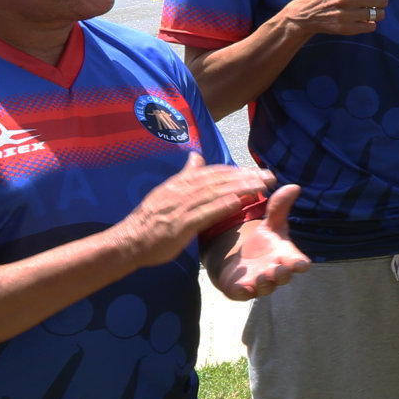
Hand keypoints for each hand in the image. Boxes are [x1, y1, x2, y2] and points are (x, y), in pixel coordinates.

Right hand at [116, 154, 270, 267]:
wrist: (129, 242)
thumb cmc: (151, 220)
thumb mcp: (168, 192)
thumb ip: (185, 175)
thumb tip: (197, 156)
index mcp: (180, 183)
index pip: (214, 172)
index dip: (238, 170)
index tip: (258, 171)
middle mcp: (181, 191)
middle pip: (219, 180)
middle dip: (246, 176)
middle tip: (270, 176)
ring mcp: (180, 207)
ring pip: (214, 193)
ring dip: (240, 187)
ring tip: (262, 186)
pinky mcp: (179, 225)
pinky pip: (203, 213)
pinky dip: (221, 206)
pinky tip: (238, 202)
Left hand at [212, 184, 309, 299]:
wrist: (237, 259)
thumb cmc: (261, 243)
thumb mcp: (270, 224)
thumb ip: (280, 207)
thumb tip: (294, 186)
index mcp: (285, 257)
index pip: (298, 263)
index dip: (300, 264)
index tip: (301, 264)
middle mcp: (275, 272)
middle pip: (283, 277)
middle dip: (282, 274)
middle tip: (277, 269)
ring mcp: (259, 283)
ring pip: (265, 287)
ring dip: (265, 283)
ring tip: (262, 276)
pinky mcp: (241, 290)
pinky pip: (242, 294)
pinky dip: (242, 291)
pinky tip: (239, 287)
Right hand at [283, 0, 386, 37]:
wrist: (305, 13)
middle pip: (382, 1)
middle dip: (379, 1)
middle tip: (372, 1)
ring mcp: (345, 14)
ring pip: (378, 15)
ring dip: (376, 13)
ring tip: (368, 10)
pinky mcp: (345, 28)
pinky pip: (370, 27)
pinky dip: (369, 24)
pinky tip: (361, 19)